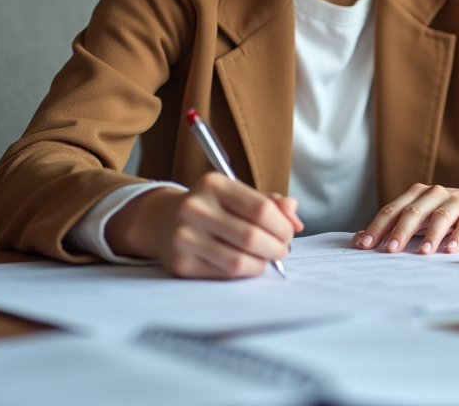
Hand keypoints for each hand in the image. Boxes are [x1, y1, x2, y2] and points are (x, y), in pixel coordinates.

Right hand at [105, 173, 302, 278]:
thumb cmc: (211, 207)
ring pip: (239, 260)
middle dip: (277, 247)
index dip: (282, 225)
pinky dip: (244, 272)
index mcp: (213, 184)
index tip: (289, 232)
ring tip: (266, 258)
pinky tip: (246, 264)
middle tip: (282, 249)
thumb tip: (295, 219)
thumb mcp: (237, 194)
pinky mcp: (181, 263)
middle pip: (252, 236)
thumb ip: (270, 203)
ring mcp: (184, 237)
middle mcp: (195, 208)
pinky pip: (224, 274)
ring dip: (262, 263)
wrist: (163, 220)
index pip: (261, 208)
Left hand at [351, 182, 458, 254]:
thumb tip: (360, 238)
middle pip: (414, 211)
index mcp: (418, 194)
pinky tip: (450, 249)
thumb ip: (395, 225)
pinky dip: (457, 236)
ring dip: (430, 235)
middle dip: (400, 231)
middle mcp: (436, 194)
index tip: (364, 244)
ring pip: (440, 216)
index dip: (377, 226)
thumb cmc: (449, 212)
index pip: (393, 210)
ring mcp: (457, 201)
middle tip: (390, 249)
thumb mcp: (422, 216)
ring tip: (423, 252)